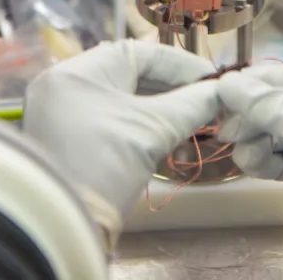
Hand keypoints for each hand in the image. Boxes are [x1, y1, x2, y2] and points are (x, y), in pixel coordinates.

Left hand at [24, 38, 217, 240]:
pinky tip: (172, 133)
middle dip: (174, 88)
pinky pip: (114, 119)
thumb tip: (220, 92)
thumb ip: (191, 104)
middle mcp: (68, 84)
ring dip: (162, 107)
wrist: (62, 229)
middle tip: (209, 99)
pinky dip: (143, 124)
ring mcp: (66, 112)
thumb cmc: (104, 166)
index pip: (142, 52)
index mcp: (81, 70)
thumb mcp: (152, 130)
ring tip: (196, 117)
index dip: (182, 65)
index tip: (213, 79)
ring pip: (125, 98)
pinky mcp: (71, 139)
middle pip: (133, 74)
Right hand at [218, 64, 282, 276]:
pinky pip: (272, 156)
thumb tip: (226, 83)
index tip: (220, 95)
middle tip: (229, 134)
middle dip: (250, 118)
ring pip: (268, 131)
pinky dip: (262, 160)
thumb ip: (272, 106)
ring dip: (253, 142)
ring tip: (250, 157)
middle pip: (271, 104)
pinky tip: (258, 168)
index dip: (251, 84)